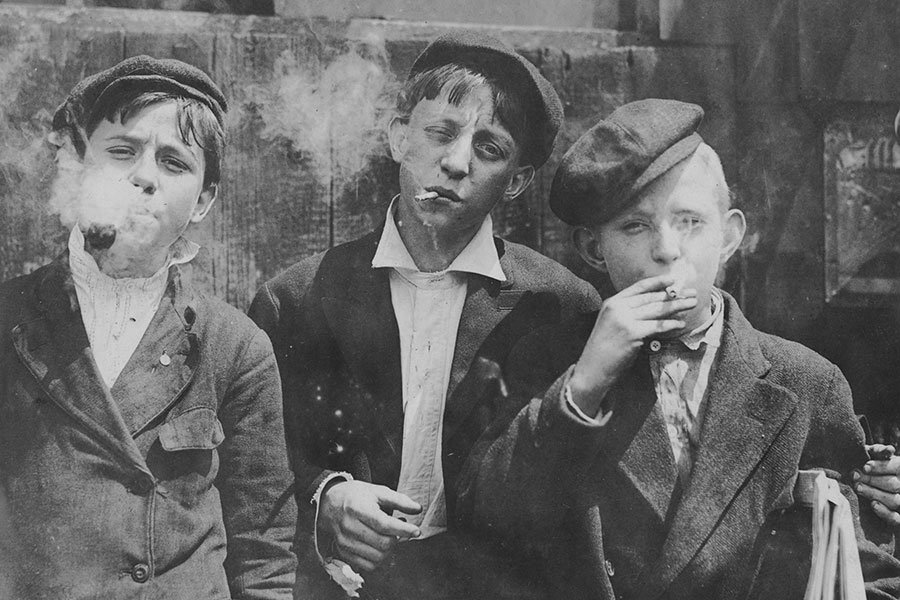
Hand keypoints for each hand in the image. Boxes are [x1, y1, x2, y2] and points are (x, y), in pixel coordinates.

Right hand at [318, 480, 421, 571]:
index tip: (416, 530)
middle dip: (398, 539)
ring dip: (390, 550)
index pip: (384, 524)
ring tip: (392, 536)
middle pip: (382, 543)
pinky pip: (368, 566)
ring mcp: (344, 542)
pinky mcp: (343, 552)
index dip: (403, 529)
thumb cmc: (357, 495)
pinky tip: (381, 546)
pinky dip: (379, 559)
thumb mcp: (377, 491)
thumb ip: (399, 500)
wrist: (328, 502)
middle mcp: (348, 526)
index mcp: (357, 507)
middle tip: (402, 529)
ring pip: (377, 557)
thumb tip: (418, 509)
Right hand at [569, 274, 696, 416]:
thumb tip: (654, 306)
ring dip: (677, 306)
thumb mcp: (611, 323)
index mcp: (612, 302)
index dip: (657, 282)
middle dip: (674, 295)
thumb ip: (627, 312)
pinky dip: (671, 324)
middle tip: (691, 294)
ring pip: (657, 310)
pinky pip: (657, 326)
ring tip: (691, 304)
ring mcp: (625, 320)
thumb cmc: (604, 349)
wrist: (593, 368)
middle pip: (651, 298)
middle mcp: (618, 308)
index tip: (673, 279)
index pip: (639, 287)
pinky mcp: (633, 333)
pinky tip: (681, 324)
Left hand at [854, 444, 899, 526]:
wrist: (868, 482)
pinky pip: (896, 519)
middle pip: (893, 484)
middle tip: (855, 476)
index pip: (896, 467)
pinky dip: (885, 513)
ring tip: (858, 487)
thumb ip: (878, 451)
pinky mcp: (898, 518)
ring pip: (894, 500)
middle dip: (873, 480)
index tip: (865, 467)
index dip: (881, 467)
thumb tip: (888, 450)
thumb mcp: (874, 456)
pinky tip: (873, 505)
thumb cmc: (870, 467)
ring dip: (875, 494)